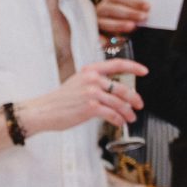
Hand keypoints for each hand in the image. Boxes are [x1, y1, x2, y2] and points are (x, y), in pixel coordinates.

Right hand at [18, 60, 145, 134]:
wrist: (43, 111)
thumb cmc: (58, 101)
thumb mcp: (76, 83)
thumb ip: (93, 82)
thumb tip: (112, 90)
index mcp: (90, 71)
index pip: (117, 64)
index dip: (134, 67)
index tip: (144, 71)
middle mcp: (92, 79)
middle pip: (122, 88)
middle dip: (134, 98)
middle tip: (139, 104)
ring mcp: (92, 93)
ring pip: (119, 103)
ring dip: (127, 112)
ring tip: (130, 117)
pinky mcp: (91, 108)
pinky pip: (112, 114)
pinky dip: (118, 120)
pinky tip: (120, 122)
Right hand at [94, 0, 151, 36]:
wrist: (112, 34)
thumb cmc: (125, 20)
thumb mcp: (131, 12)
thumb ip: (138, 10)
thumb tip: (147, 12)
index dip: (135, 1)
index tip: (147, 7)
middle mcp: (101, 9)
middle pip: (113, 9)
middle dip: (129, 13)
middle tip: (143, 17)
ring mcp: (96, 22)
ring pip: (104, 23)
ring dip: (118, 24)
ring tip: (132, 27)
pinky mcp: (95, 35)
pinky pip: (97, 37)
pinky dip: (101, 39)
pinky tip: (107, 42)